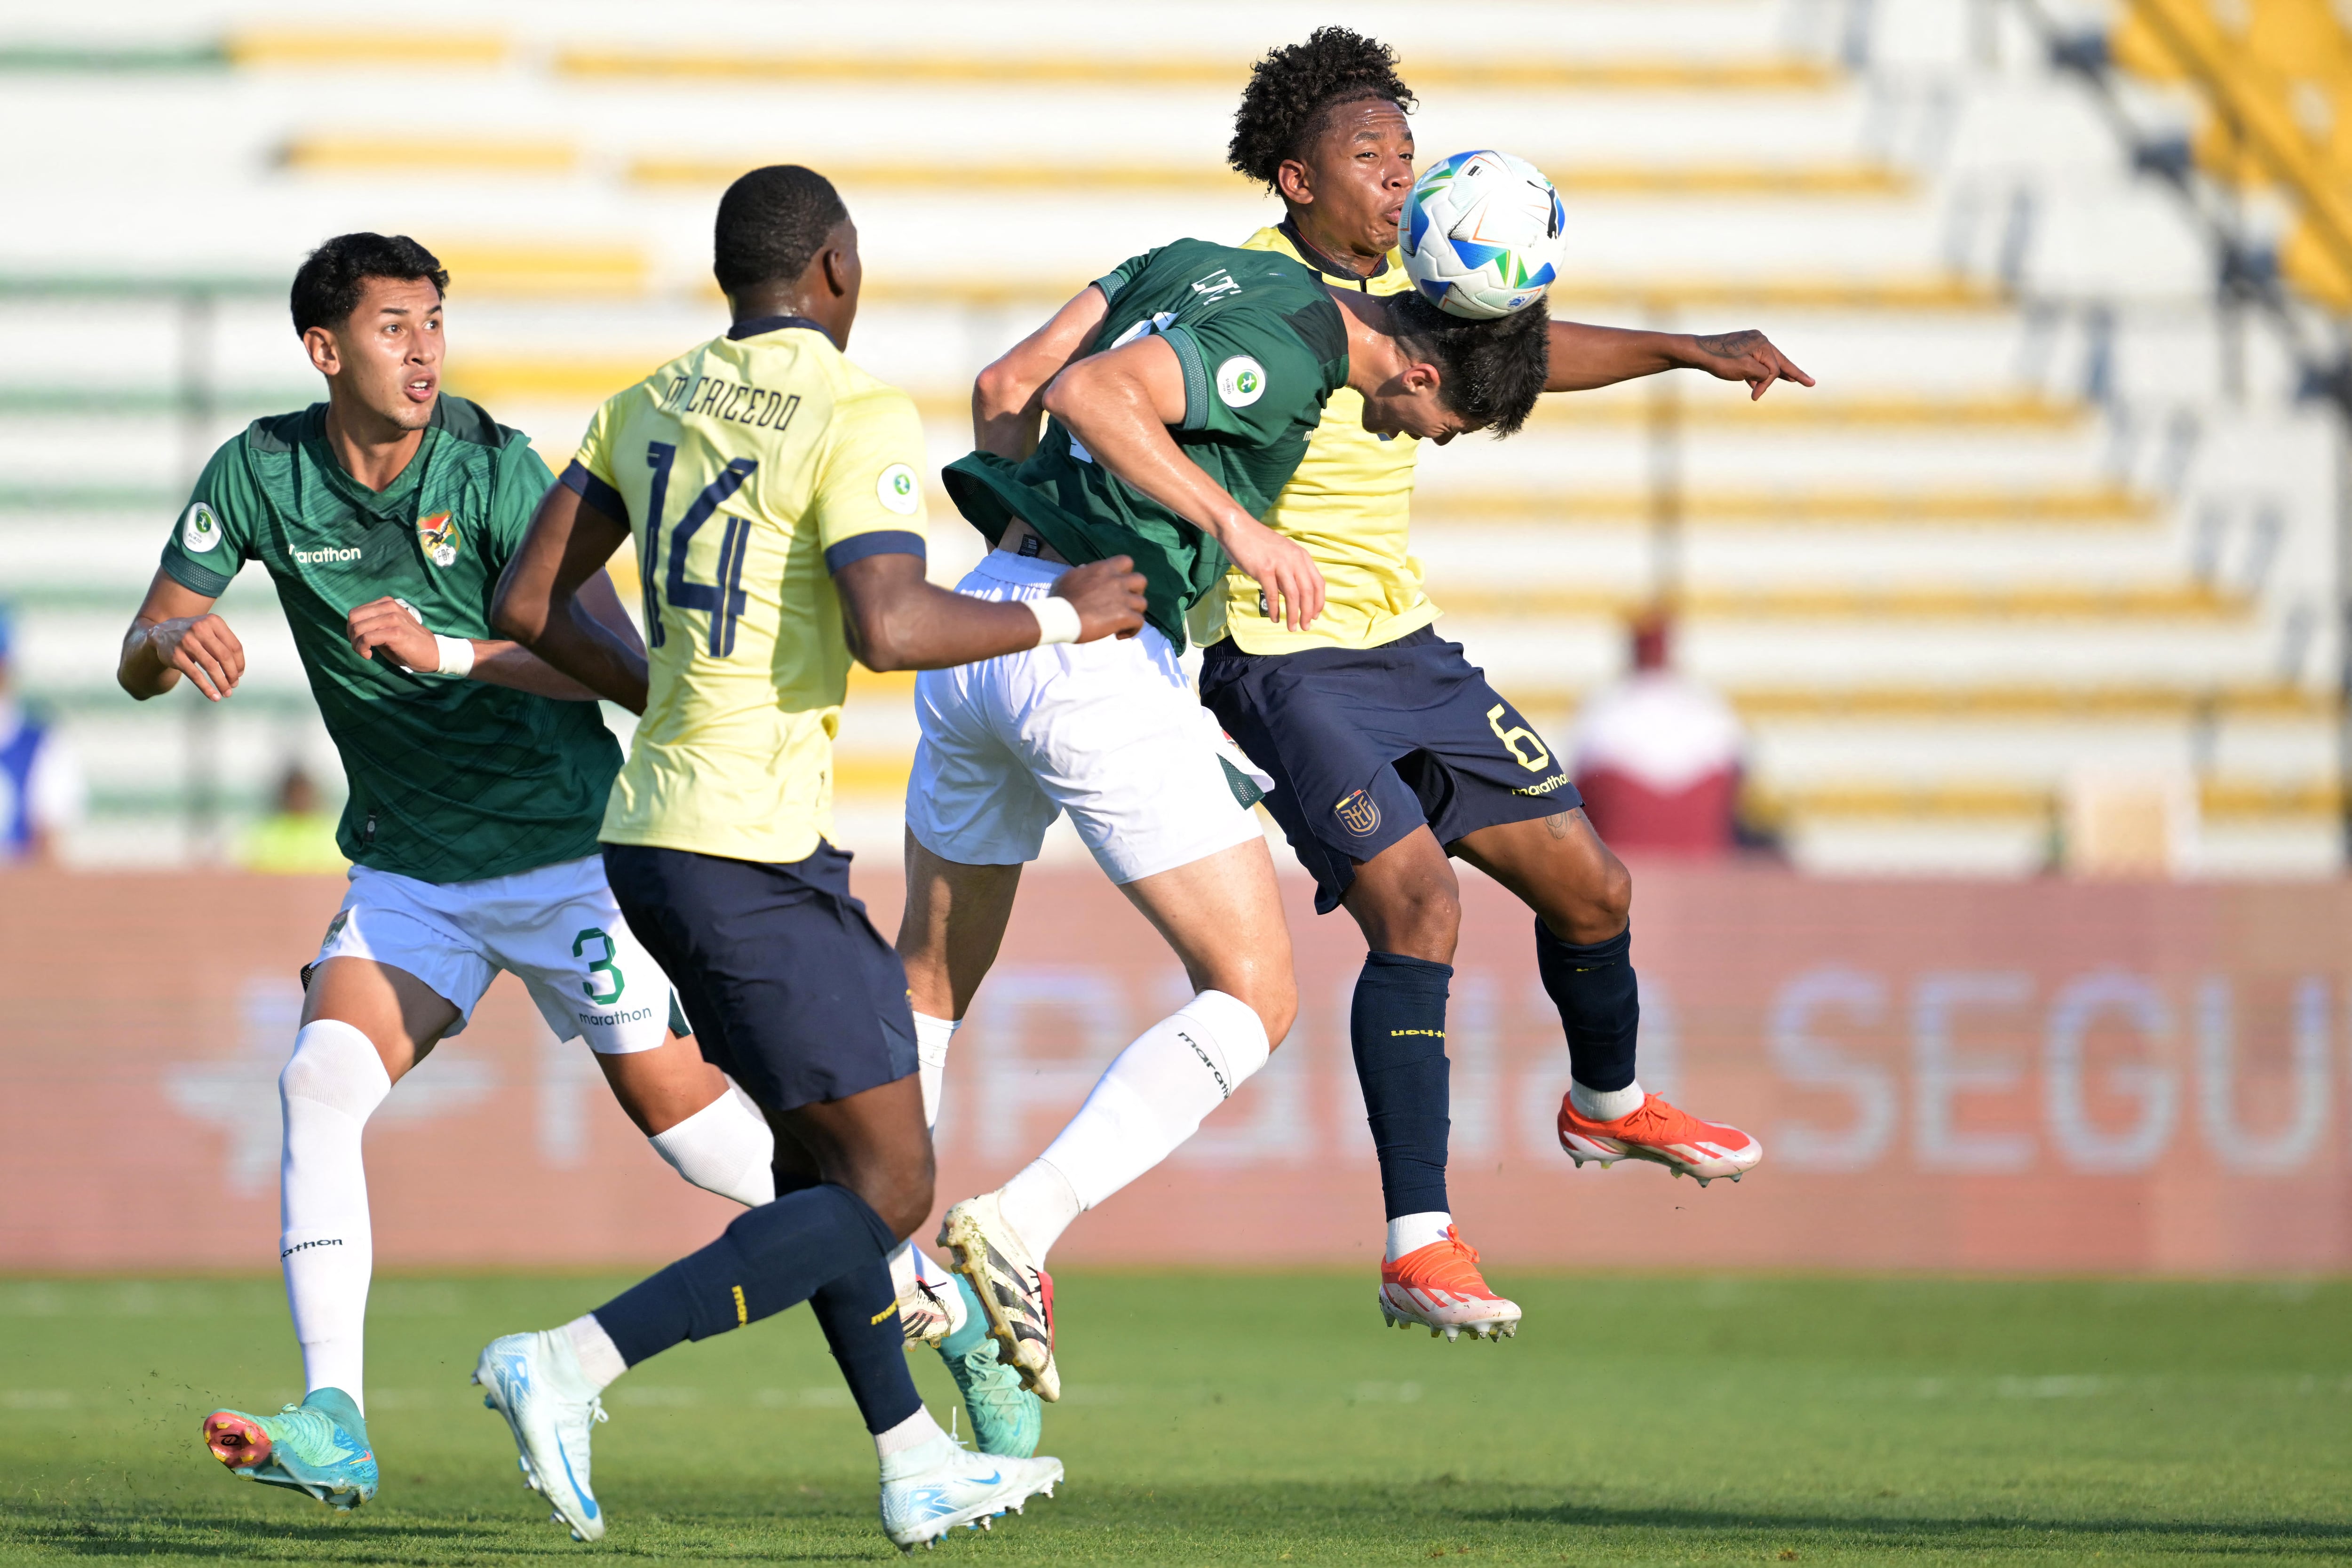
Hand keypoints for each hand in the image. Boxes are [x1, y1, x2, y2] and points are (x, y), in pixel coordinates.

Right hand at [148, 613, 244, 699]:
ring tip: (227, 692)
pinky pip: (195, 675)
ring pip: (211, 667)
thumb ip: (225, 644)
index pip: (234, 646)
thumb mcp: (210, 629)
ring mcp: (186, 642)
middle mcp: (200, 629)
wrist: (161, 633)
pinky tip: (214, 696)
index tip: (240, 674)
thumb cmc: (193, 634)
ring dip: (222, 683)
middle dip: (232, 674)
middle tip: (234, 684)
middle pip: (225, 657)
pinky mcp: (176, 656)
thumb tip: (238, 671)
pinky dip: (206, 688)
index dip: (240, 663)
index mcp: (213, 621)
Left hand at [347, 596, 445, 671]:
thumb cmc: (409, 644)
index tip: (359, 642)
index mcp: (386, 603)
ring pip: (358, 628)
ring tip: (365, 653)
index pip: (355, 612)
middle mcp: (389, 607)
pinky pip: (367, 638)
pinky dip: (363, 649)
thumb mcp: (388, 629)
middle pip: (353, 618)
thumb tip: (352, 630)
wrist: (433, 653)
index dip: (351, 629)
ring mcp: (393, 618)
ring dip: (356, 645)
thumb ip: (373, 624)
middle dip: (352, 636)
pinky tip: (369, 655)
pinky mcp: (395, 633)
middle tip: (360, 648)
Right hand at [1050, 555, 1147, 641]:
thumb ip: (1082, 573)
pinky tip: (1119, 635)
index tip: (1118, 584)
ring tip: (1122, 622)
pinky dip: (1132, 630)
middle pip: (1141, 580)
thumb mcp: (1069, 577)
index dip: (1126, 573)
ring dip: (1134, 613)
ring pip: (1143, 603)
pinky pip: (1139, 622)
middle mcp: (1116, 581)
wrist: (1059, 617)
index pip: (1126, 561)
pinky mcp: (1123, 616)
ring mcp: (1122, 598)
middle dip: (1136, 592)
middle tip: (1124, 603)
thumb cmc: (1060, 598)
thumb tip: (1085, 568)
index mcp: (1103, 569)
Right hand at [1221, 517, 1325, 631]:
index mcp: (1301, 556)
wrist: (1238, 528)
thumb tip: (1294, 596)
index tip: (1314, 616)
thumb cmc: (1258, 543)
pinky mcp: (1264, 569)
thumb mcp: (1281, 554)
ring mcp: (1279, 564)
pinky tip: (1274, 618)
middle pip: (1308, 592)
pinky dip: (1275, 609)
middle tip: (1304, 627)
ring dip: (1293, 615)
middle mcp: (1294, 559)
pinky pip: (1273, 594)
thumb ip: (1289, 572)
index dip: (1318, 602)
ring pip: (1293, 595)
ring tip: (1291, 627)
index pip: (1318, 583)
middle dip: (1307, 613)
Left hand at [1684, 329, 1814, 400]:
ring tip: (1794, 379)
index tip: (1754, 396)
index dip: (1766, 384)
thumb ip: (1762, 374)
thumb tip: (1767, 375)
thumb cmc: (1720, 360)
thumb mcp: (1745, 370)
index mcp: (1762, 343)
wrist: (1697, 352)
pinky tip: (1761, 381)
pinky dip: (1759, 372)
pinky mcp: (1741, 347)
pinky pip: (1756, 361)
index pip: (1774, 369)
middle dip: (1794, 373)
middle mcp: (1759, 339)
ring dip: (1777, 374)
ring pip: (1768, 362)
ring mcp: (1750, 342)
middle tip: (1811, 383)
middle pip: (1779, 361)